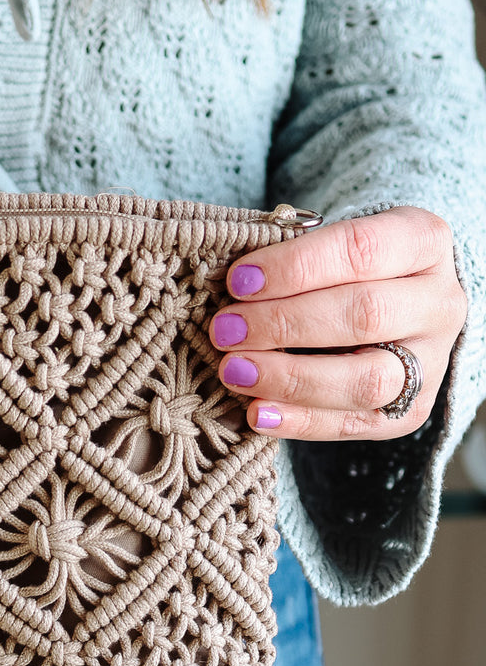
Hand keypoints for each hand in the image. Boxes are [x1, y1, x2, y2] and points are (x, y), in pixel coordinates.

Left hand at [209, 206, 465, 439]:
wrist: (397, 308)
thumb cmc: (349, 267)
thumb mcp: (333, 243)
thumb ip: (294, 258)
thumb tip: (232, 286)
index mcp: (424, 242)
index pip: (361, 249)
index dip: (295, 266)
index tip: (238, 281)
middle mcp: (440, 303)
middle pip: (364, 315)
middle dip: (284, 323)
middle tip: (226, 330)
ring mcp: (431, 362)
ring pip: (367, 380)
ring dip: (291, 378)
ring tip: (234, 371)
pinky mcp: (411, 411)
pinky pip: (355, 423)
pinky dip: (299, 421)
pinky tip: (255, 412)